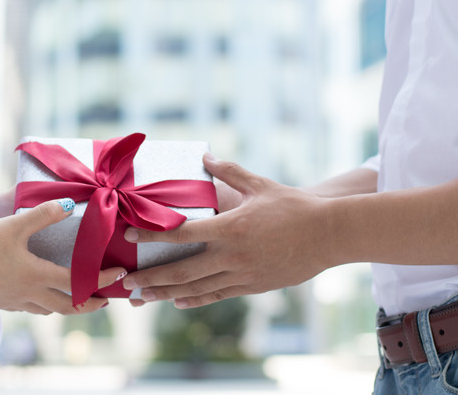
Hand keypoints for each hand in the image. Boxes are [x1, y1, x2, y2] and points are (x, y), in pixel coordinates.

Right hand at [0, 199, 125, 314]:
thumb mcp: (13, 225)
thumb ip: (42, 214)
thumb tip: (69, 205)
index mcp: (37, 275)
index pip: (78, 282)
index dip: (102, 280)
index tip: (119, 276)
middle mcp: (29, 293)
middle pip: (68, 307)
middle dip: (90, 304)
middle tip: (105, 299)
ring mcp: (14, 302)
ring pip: (48, 311)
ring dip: (67, 306)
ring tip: (76, 298)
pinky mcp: (1, 304)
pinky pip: (29, 309)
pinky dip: (43, 305)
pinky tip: (39, 294)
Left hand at [121, 154, 332, 308]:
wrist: (330, 234)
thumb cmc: (294, 205)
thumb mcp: (260, 184)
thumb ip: (229, 171)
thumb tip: (205, 156)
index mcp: (230, 227)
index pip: (182, 233)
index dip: (152, 235)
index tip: (129, 236)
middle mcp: (233, 255)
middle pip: (182, 270)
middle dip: (152, 277)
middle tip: (127, 282)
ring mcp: (243, 274)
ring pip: (197, 289)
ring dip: (167, 293)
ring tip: (144, 298)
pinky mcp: (253, 286)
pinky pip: (218, 295)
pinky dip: (196, 300)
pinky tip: (179, 302)